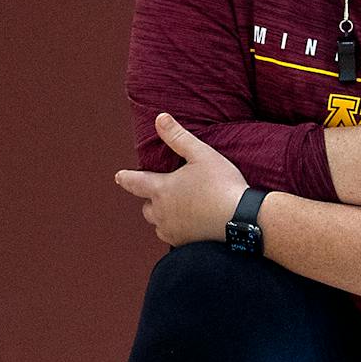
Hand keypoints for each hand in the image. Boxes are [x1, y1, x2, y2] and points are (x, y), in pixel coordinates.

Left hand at [116, 113, 247, 246]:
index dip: (125, 178)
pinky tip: (190, 225)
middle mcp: (161, 211)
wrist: (241, 219)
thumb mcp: (202, 155)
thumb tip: (160, 118)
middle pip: (146, 206)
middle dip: (151, 200)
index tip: (119, 176)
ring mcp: (172, 229)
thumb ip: (178, 137)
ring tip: (178, 210)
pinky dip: (177, 230)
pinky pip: (173, 236)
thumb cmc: (222, 185)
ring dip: (164, 216)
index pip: (134, 182)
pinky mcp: (185, 242)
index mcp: (161, 189)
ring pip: (158, 223)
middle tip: (163, 194)